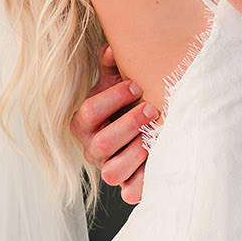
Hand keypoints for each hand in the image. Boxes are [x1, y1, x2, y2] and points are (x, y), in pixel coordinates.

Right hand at [70, 45, 158, 204]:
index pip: (88, 112)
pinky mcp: (126, 185)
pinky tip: (158, 162)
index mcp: (84, 122)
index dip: (112, 99)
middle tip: (152, 109)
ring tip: (155, 135)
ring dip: (137, 152)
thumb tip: (111, 48)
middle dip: (129, 124)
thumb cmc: (126, 101)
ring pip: (113, 172)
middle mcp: (92, 149)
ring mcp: (108, 168)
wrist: (139, 127)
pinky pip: (129, 192)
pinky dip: (143, 182)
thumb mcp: (116, 81)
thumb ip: (111, 65)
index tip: (136, 86)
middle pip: (102, 144)